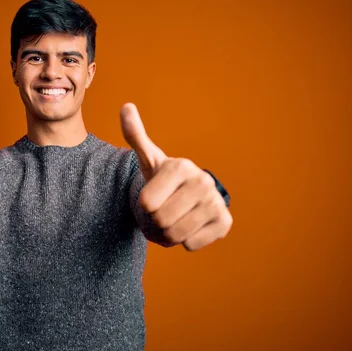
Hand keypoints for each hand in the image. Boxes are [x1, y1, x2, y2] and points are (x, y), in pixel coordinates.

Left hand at [120, 103, 231, 250]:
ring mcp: (216, 202)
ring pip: (176, 235)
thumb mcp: (148, 158)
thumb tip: (126, 106)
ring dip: (168, 234)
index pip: (146, 203)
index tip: (153, 196)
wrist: (189, 197)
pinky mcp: (225, 222)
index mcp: (181, 166)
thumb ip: (135, 135)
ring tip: (174, 220)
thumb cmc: (164, 178)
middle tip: (162, 211)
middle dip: (156, 222)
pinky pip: (191, 244)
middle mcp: (203, 181)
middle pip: (161, 220)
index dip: (144, 206)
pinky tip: (190, 226)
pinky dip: (186, 241)